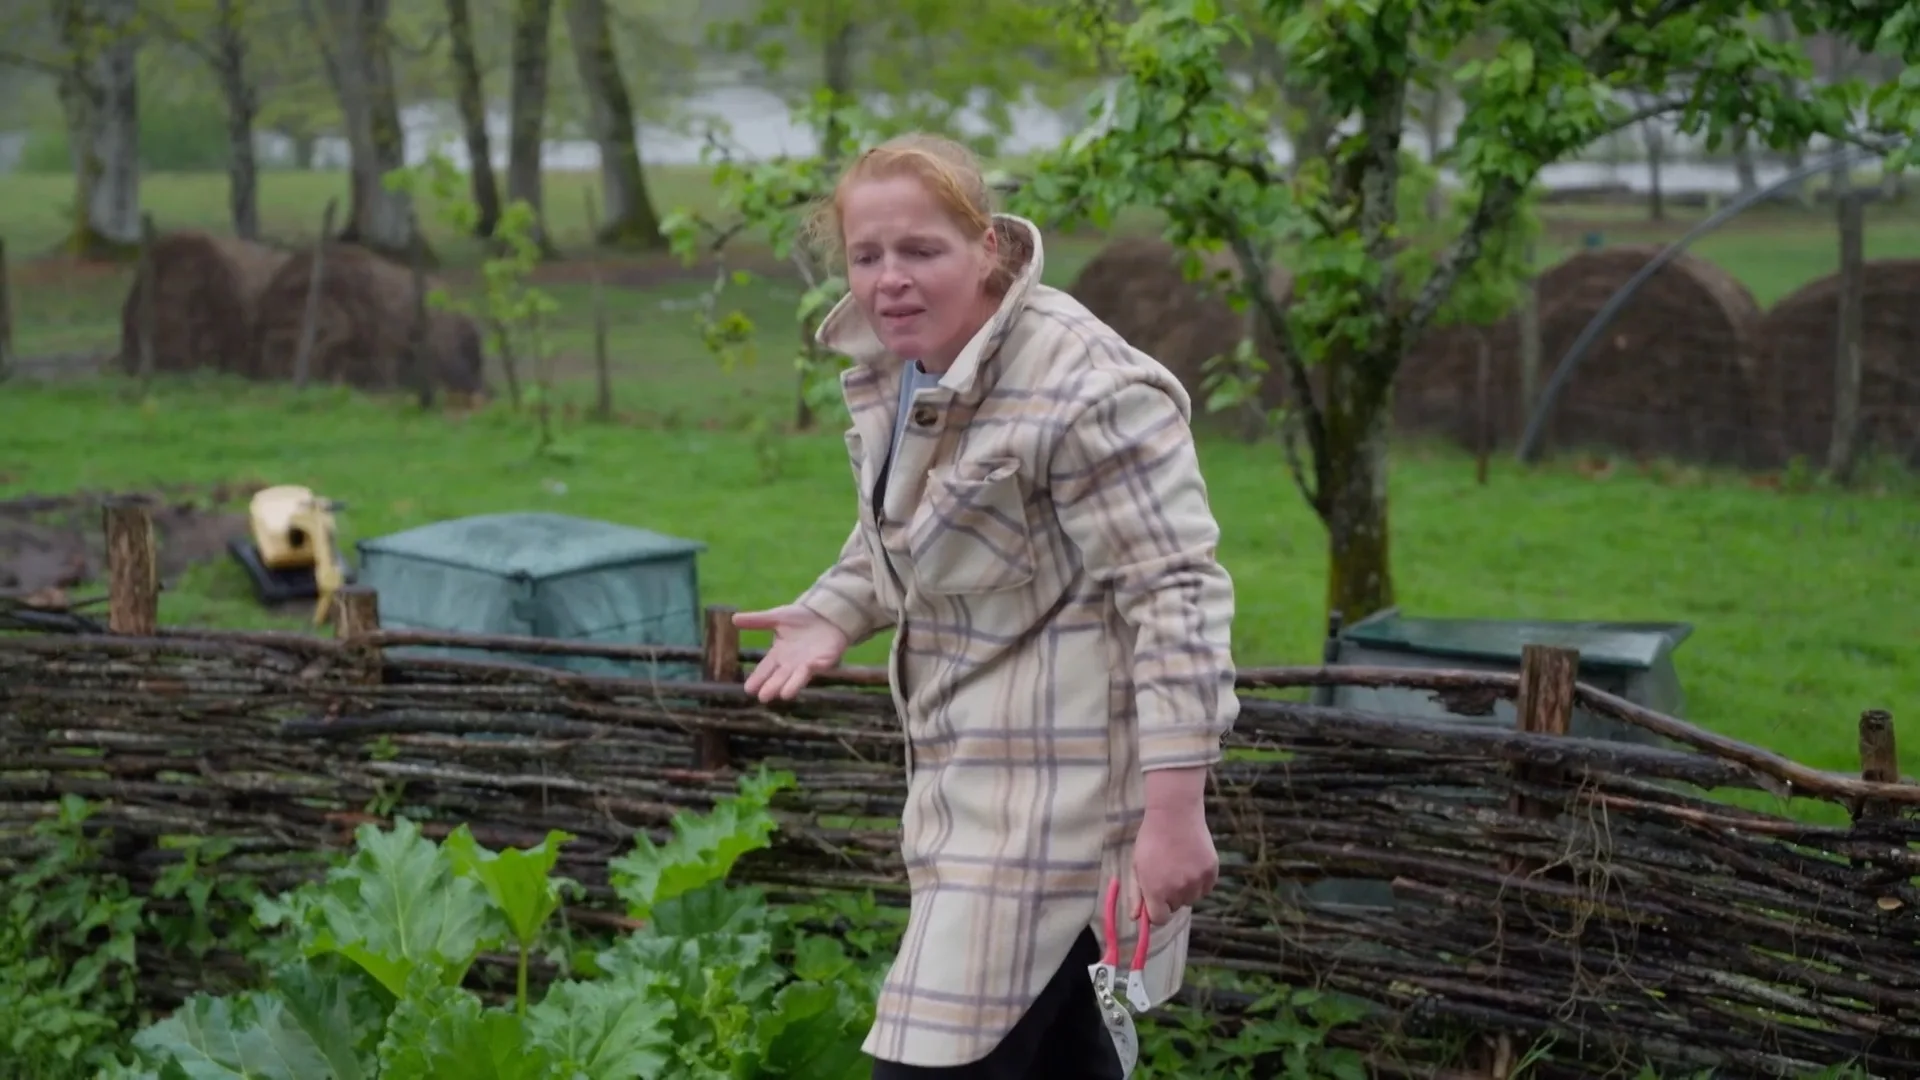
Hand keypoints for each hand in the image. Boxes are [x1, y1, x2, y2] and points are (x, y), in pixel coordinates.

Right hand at [735, 605, 850, 702]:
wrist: (825, 614)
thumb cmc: (800, 618)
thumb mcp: (777, 617)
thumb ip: (757, 620)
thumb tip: (733, 619)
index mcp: (779, 654)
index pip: (765, 669)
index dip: (758, 678)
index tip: (748, 689)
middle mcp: (792, 663)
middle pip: (780, 677)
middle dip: (772, 687)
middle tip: (763, 697)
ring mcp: (808, 663)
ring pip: (798, 677)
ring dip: (792, 685)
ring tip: (784, 695)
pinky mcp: (825, 660)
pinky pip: (820, 665)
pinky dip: (815, 667)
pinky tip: (810, 668)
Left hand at [1131, 767, 1218, 924]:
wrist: (1175, 814)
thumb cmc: (1151, 839)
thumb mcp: (1137, 866)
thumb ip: (1136, 894)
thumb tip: (1135, 918)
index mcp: (1156, 891)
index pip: (1160, 919)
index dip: (1157, 911)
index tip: (1156, 901)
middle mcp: (1178, 891)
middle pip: (1176, 907)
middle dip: (1170, 896)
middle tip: (1167, 873)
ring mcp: (1197, 882)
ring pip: (1192, 898)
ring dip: (1186, 889)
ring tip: (1180, 866)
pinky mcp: (1212, 872)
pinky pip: (1206, 888)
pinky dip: (1200, 881)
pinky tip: (1192, 863)